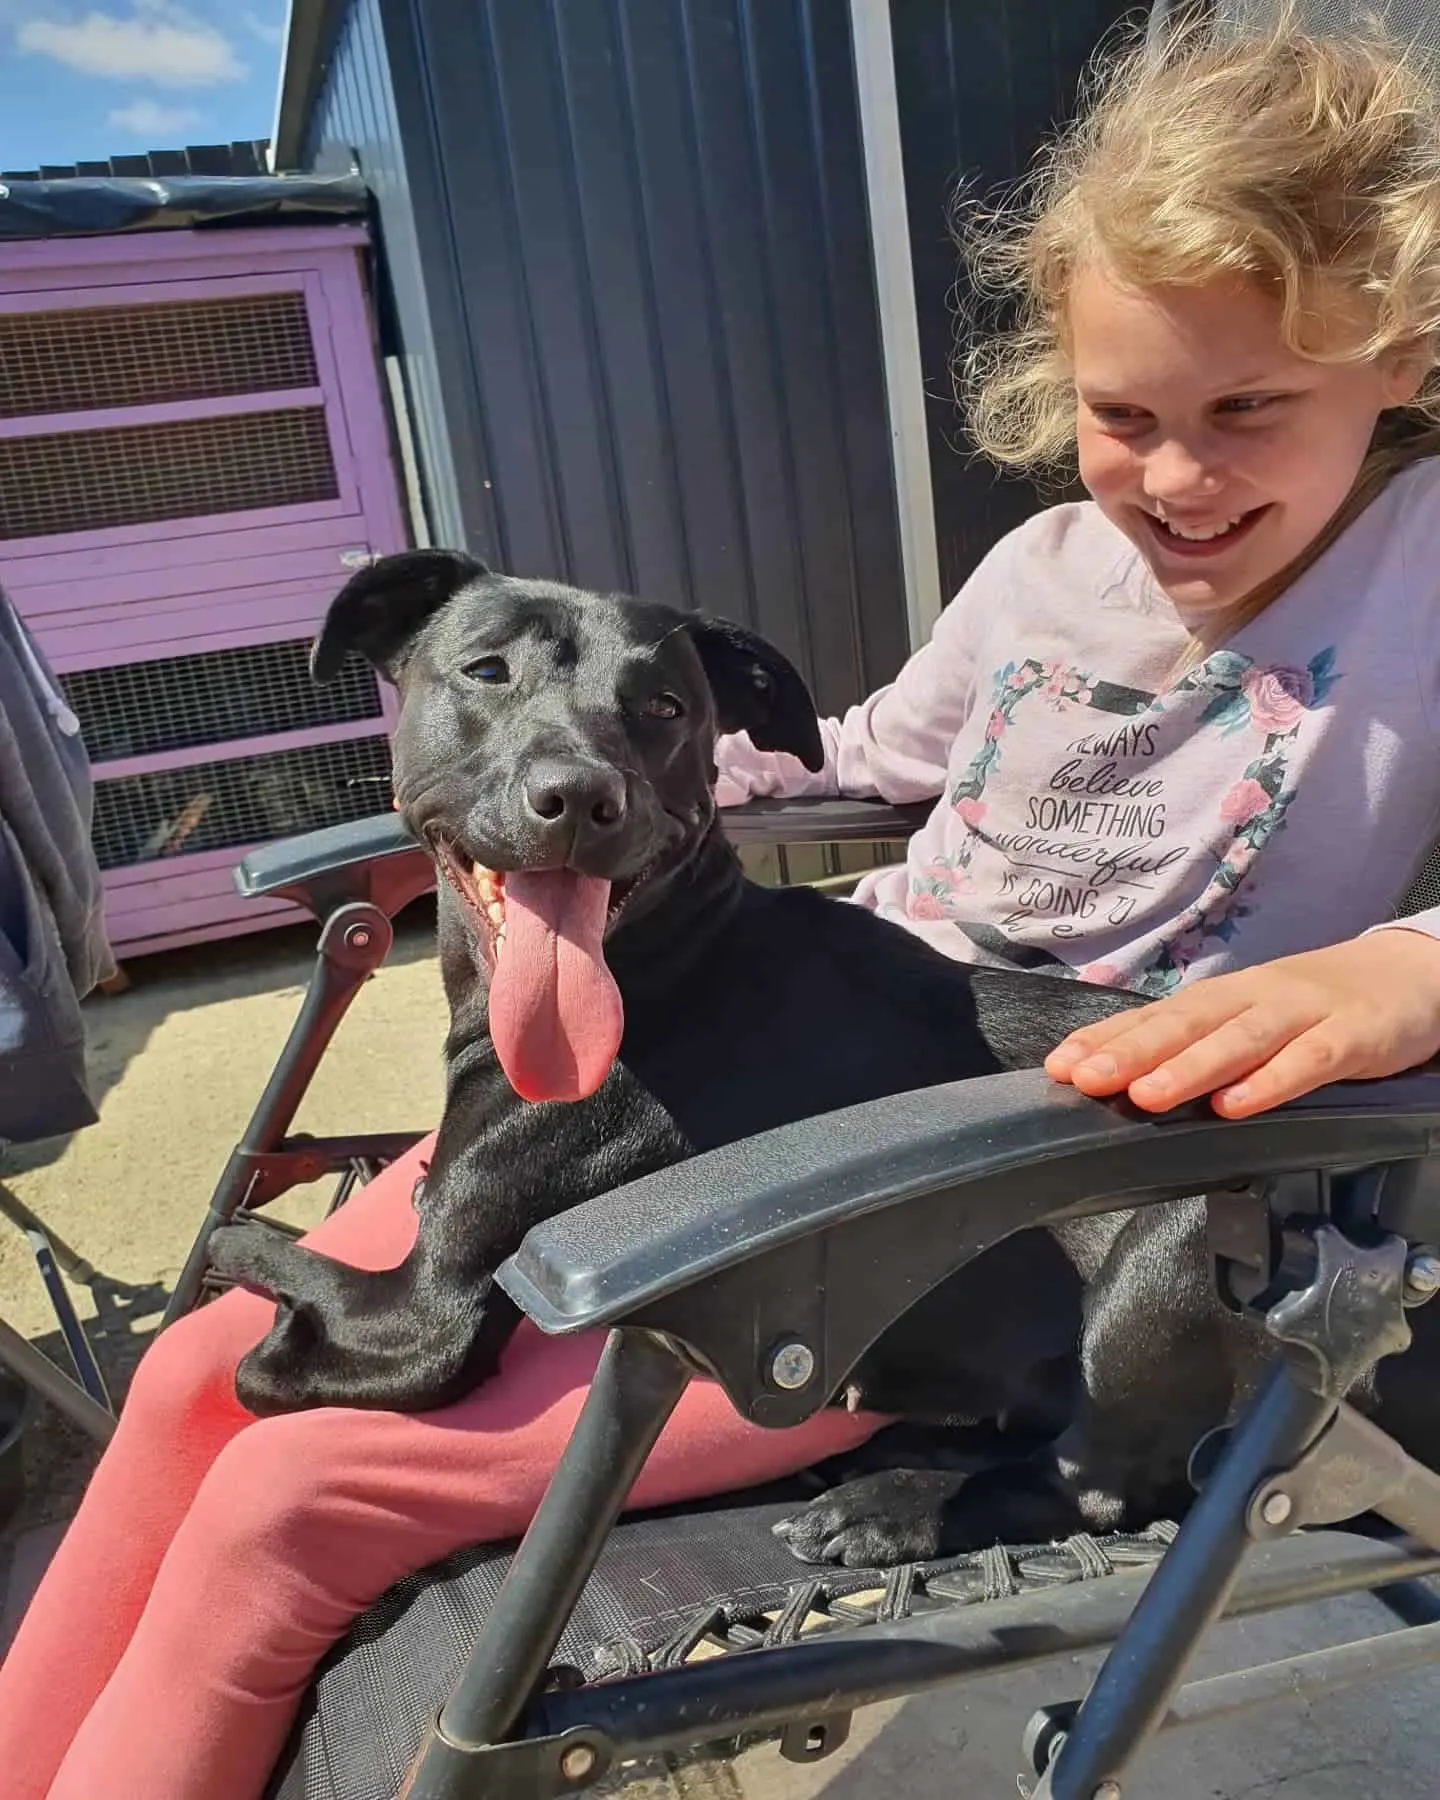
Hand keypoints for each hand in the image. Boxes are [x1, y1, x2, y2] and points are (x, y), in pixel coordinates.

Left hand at [1045, 930, 1439, 1118]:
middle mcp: (1253, 998)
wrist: (1412, 972)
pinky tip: (1236, 1105)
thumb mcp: (1252, 1018)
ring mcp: (1303, 1015)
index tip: (1058, 1066)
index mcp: (1222, 998)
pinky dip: (1271, 1082)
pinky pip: (1308, 1062)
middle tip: (1085, 1079)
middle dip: (1131, 1051)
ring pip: (1239, 1040)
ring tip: (1146, 1095)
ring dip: (1189, 1068)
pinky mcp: (1352, 1038)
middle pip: (1186, 1023)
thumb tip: (1127, 1078)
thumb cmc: (1317, 1006)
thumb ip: (1200, 1045)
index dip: (1105, 1039)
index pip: (1154, 1016)